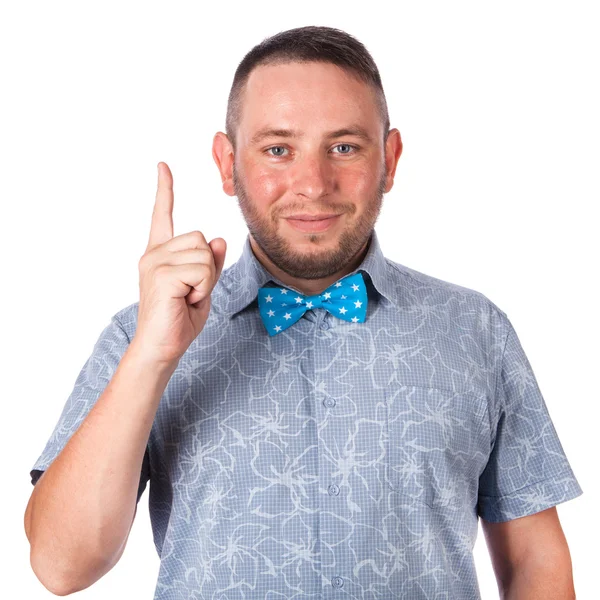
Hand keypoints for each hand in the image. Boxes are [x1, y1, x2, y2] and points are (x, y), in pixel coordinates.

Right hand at [132, 162, 226, 364]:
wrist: (162, 348)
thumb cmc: (179, 320)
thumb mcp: (202, 287)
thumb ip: (209, 263)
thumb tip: (218, 239)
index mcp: (160, 254)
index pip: (163, 215)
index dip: (165, 190)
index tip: (163, 166)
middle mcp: (154, 254)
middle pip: (200, 238)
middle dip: (207, 267)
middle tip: (192, 292)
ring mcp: (154, 262)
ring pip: (204, 254)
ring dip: (206, 280)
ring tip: (188, 298)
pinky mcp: (161, 275)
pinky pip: (202, 270)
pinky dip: (203, 288)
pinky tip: (186, 301)